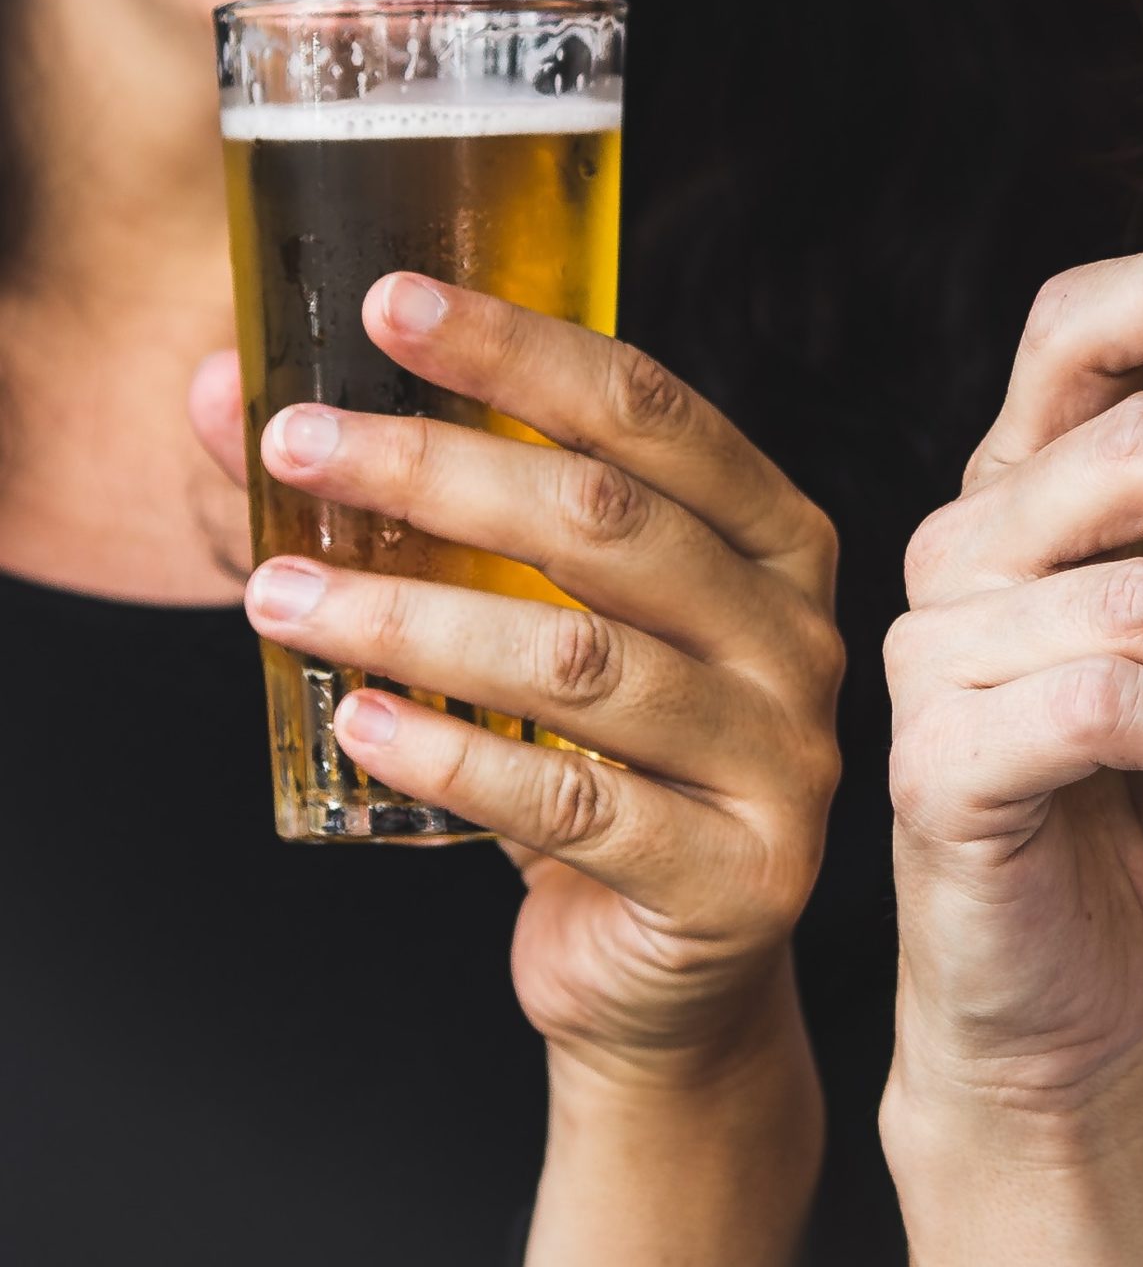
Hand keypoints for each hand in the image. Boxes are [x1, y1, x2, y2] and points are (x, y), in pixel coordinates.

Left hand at [191, 273, 841, 1081]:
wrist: (670, 962)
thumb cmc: (599, 762)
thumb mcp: (538, 620)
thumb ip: (420, 513)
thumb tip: (219, 397)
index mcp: (775, 542)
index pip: (653, 413)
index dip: (520, 351)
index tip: (387, 307)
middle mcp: (797, 638)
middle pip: (611, 523)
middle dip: (436, 469)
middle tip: (294, 446)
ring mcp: (782, 761)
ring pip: (583, 662)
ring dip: (412, 617)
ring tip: (280, 599)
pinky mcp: (736, 876)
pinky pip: (573, 803)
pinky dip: (452, 756)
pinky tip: (354, 723)